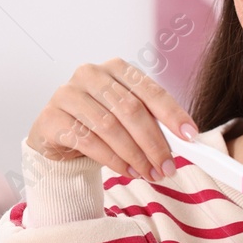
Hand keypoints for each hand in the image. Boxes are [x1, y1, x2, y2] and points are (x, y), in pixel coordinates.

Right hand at [28, 58, 198, 180]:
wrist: (59, 137)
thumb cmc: (99, 124)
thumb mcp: (128, 118)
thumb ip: (153, 122)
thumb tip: (186, 140)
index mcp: (116, 68)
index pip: (149, 89)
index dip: (172, 113)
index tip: (190, 136)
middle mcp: (90, 74)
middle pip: (130, 109)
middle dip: (153, 142)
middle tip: (167, 167)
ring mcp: (67, 94)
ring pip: (109, 126)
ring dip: (134, 155)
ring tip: (148, 173)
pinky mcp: (52, 117)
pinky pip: (87, 140)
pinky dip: (112, 160)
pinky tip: (126, 171)